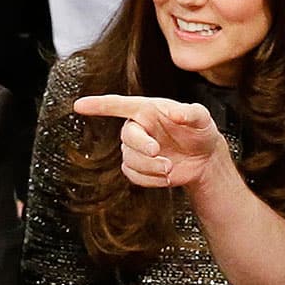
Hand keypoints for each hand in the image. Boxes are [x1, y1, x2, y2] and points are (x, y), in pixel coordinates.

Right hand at [73, 95, 227, 188]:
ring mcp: (136, 149)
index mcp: (147, 110)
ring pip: (129, 160)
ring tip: (170, 167)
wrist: (204, 158)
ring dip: (150, 166)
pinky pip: (134, 175)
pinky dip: (151, 179)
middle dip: (141, 146)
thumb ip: (191, 113)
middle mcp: (138, 128)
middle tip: (159, 152)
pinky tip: (168, 177)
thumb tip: (176, 112)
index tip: (79, 105)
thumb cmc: (200, 131)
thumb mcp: (202, 118)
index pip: (118, 105)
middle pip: (126, 137)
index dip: (98, 105)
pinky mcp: (139, 168)